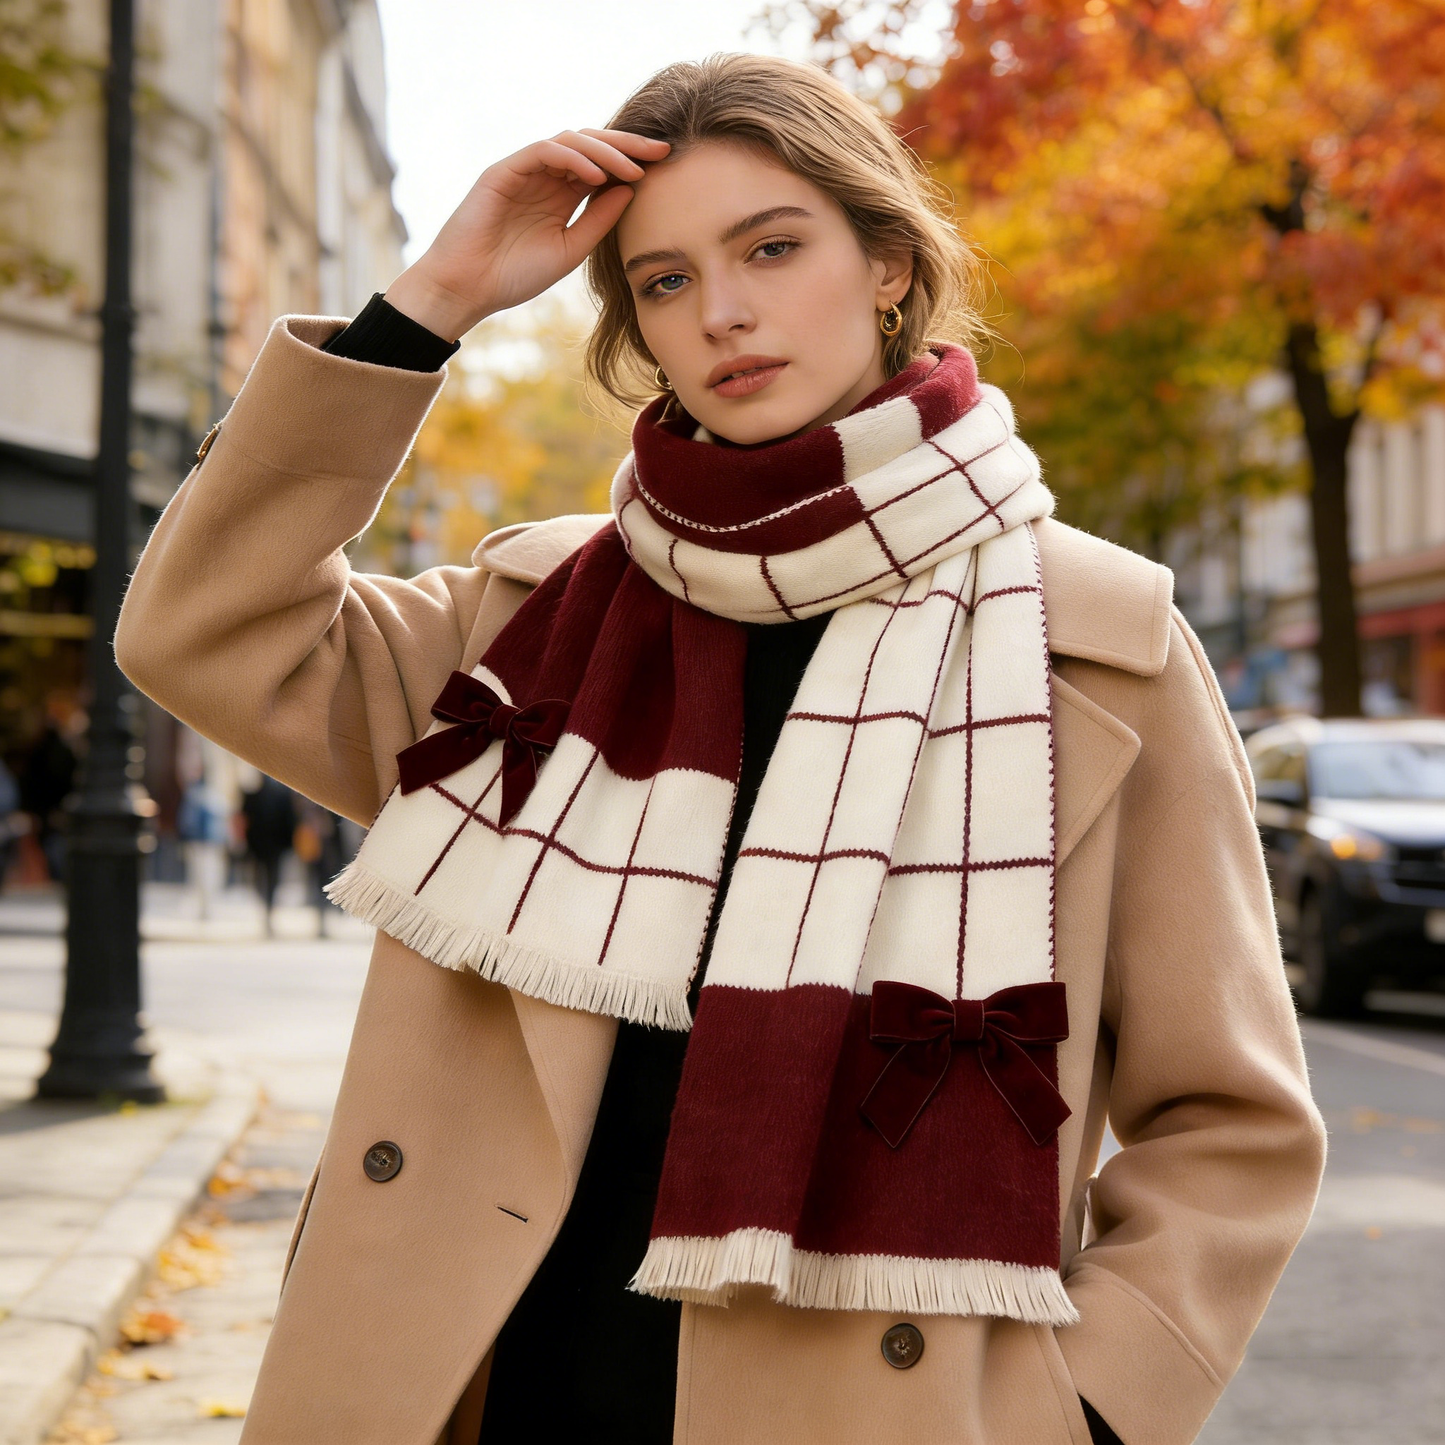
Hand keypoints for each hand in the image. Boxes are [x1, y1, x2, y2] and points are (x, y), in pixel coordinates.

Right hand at [384, 129, 669, 340]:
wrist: (467, 289)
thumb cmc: (514, 276)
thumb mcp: (570, 250)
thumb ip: (598, 221)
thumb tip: (631, 190)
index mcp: (561, 195)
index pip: (602, 167)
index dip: (633, 162)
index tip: (667, 165)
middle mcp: (544, 177)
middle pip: (591, 146)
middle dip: (627, 145)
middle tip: (662, 150)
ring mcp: (523, 171)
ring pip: (570, 143)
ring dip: (605, 151)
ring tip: (633, 168)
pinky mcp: (502, 171)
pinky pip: (543, 152)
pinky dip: (572, 159)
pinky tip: (597, 175)